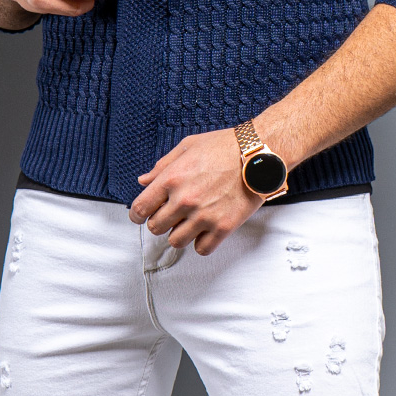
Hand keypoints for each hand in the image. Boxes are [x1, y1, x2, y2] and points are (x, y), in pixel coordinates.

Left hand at [129, 128, 264, 254]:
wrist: (258, 155)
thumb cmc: (225, 146)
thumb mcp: (188, 146)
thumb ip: (162, 166)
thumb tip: (144, 181)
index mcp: (172, 178)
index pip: (140, 208)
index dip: (137, 214)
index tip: (141, 215)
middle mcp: (184, 200)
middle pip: (155, 227)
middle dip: (160, 221)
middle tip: (170, 213)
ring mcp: (203, 216)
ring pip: (176, 241)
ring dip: (180, 232)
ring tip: (190, 220)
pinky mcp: (222, 227)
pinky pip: (202, 249)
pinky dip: (201, 242)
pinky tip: (205, 229)